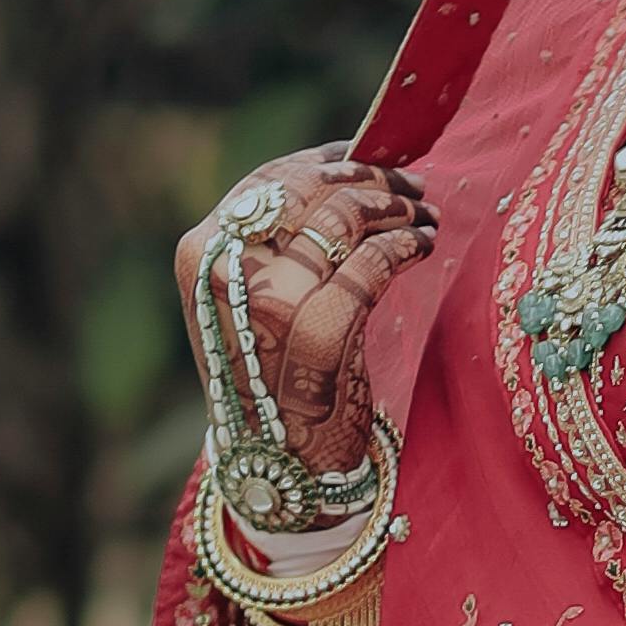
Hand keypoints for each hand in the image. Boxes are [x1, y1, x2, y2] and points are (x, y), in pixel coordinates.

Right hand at [178, 149, 434, 487]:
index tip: (369, 160)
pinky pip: (373, 261)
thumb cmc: (272, 376)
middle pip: (309, 191)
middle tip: (413, 187)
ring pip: (343, 218)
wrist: (278, 466)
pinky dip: (407, 244)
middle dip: (371, 178)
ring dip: (397, 207)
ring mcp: (270, 302)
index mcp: (200, 255)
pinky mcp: (319, 334)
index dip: (328, 162)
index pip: (268, 182)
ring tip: (425, 215)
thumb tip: (345, 169)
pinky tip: (424, 247)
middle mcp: (226, 272)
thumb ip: (276, 242)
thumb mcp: (249, 300)